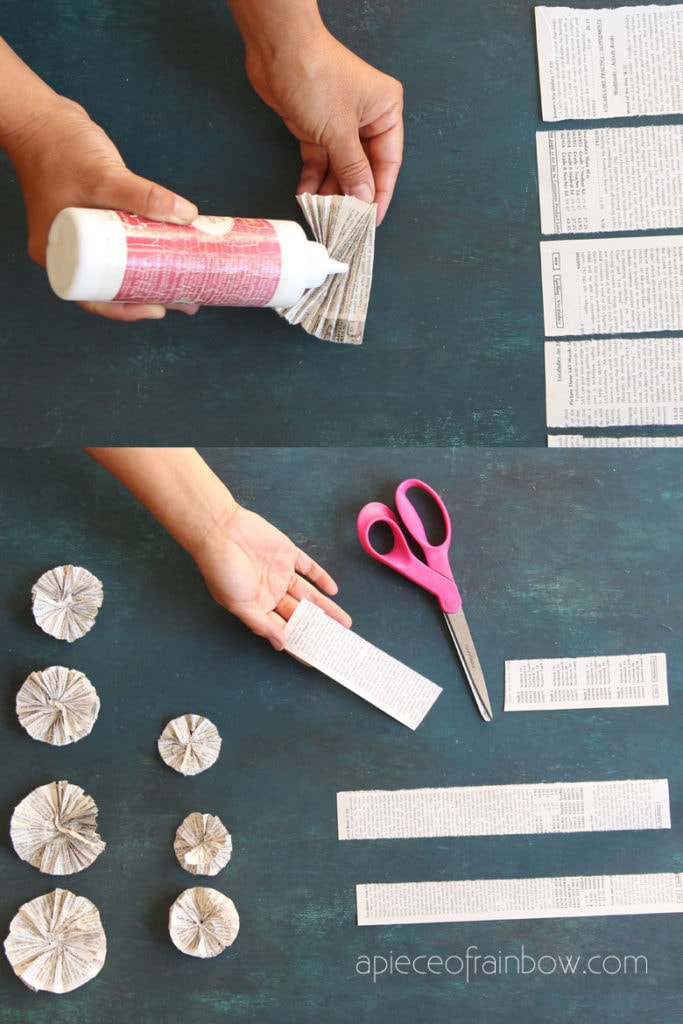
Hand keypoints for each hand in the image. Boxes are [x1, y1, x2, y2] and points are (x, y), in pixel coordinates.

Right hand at [8, 94, 198, 320]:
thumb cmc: (57, 146)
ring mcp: (80, 234)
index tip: (155, 309)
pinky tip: (171, 252)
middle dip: (148, 296)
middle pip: (111, 285)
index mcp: (56, 252)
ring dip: (152, 275)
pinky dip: (144, 249)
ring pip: (119, 266)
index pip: (92, 295)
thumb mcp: (102, 176)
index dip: (124, 309)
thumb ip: (143, 195)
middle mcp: (67, 249)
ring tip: (187, 285)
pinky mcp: (94, 218)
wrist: (42, 115)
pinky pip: (121, 243)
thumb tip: (186, 214)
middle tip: (184, 301)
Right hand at [192, 502, 351, 649]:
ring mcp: (281, 572)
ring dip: (326, 607)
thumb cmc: (221, 568)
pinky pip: (308, 567)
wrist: (219, 529)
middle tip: (338, 639)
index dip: (298, 643)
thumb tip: (280, 644)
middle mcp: (271, 592)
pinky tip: (333, 589)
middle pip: (300, 613)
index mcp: (257, 606)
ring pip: (308, 594)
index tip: (314, 657)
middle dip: (318, 627)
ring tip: (343, 622)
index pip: (283, 629)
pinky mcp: (287, 553)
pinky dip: (321, 577)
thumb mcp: (239, 603)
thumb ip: (261, 624)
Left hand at [242, 24, 402, 224]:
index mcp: (385, 110)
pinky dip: (313, 178)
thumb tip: (364, 200)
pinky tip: (307, 196)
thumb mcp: (339, 130)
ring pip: (339, 167)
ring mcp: (340, 123)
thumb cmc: (315, 74)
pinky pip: (319, 160)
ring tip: (323, 215)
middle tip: (344, 224)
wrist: (276, 47)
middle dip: (351, 195)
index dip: (380, 193)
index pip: (388, 162)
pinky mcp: (316, 126)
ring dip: (330, 191)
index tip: (371, 222)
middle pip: (363, 168)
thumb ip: (353, 169)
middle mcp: (366, 117)